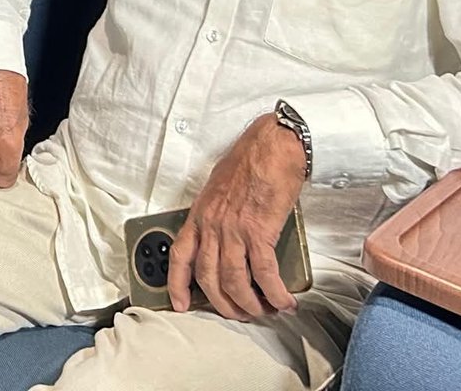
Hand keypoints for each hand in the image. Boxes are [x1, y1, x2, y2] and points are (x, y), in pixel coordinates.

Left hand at [167, 113, 306, 319]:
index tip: (179, 303)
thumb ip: (217, 213)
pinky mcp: (259, 232)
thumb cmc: (251, 161)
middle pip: (208, 277)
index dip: (176, 284)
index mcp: (200, 214)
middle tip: (240, 313)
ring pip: (234, 281)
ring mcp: (233, 230)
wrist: (273, 147)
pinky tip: (284, 300)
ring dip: (250, 304)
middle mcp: (212, 224)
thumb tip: (225, 235)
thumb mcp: (220, 188)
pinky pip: (264, 274)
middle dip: (224, 303)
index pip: (180, 255)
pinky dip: (274, 293)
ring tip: (265, 310)